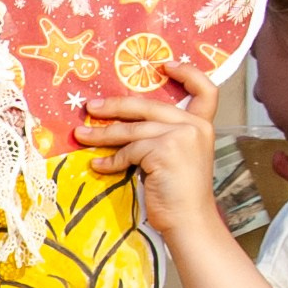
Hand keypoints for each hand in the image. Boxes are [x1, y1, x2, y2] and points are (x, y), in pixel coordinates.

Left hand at [73, 63, 221, 239]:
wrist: (189, 221)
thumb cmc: (179, 195)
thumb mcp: (177, 157)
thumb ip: (164, 136)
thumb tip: (124, 124)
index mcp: (202, 124)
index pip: (206, 89)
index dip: (188, 72)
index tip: (165, 65)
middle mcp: (195, 126)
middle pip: (150, 106)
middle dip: (116, 106)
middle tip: (91, 107)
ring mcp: (181, 136)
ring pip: (133, 130)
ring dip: (103, 134)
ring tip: (81, 136)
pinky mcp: (165, 151)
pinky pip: (129, 151)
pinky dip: (111, 160)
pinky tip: (99, 166)